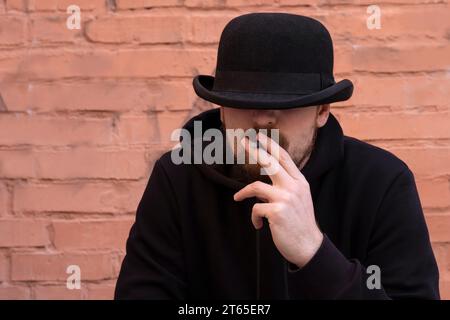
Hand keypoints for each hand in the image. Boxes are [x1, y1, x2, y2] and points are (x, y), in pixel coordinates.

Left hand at [233, 132, 322, 267]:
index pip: (284, 158)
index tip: (259, 137)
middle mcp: (294, 187)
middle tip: (242, 142)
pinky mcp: (277, 211)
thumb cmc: (300, 223)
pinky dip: (254, 217)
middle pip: (270, 162)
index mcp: (300, 182)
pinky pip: (256, 208)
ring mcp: (286, 198)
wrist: (308, 246)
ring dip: (243, 193)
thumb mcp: (298, 200)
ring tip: (237, 198)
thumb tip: (261, 187)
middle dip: (255, 150)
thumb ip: (283, 189)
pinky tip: (258, 225)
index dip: (271, 145)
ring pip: (256, 186)